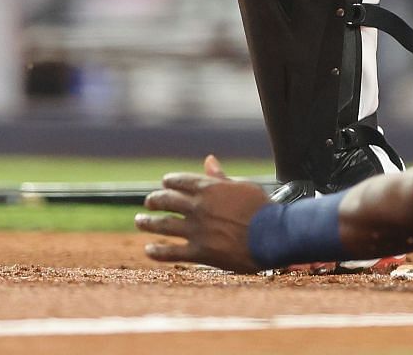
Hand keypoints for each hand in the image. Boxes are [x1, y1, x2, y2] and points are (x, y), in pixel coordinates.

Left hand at [137, 156, 268, 272]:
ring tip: (140, 221)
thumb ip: (221, 177)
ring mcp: (196, 230)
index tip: (165, 184)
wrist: (272, 235)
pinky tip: (148, 249)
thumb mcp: (242, 186)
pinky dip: (157, 251)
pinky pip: (171, 252)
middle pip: (166, 201)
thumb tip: (208, 160)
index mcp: (209, 189)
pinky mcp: (199, 252)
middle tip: (148, 202)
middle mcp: (198, 207)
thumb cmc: (262, 208)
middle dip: (154, 200)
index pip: (180, 181)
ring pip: (163, 225)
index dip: (169, 182)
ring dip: (147, 222)